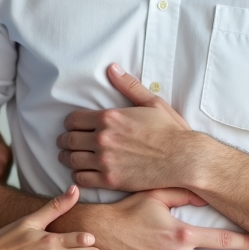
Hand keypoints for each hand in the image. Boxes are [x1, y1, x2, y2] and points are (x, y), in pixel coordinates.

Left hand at [58, 63, 193, 190]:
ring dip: (67, 158)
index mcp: (109, 117)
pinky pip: (82, 179)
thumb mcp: (151, 102)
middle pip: (69, 140)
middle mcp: (103, 138)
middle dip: (65, 141)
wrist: (183, 159)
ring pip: (72, 160)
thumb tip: (112, 69)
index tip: (72, 127)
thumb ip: (128, 86)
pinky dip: (77, 176)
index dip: (70, 123)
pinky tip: (81, 173)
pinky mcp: (110, 180)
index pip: (73, 119)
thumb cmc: (170, 130)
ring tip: (70, 158)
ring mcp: (105, 160)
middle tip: (66, 143)